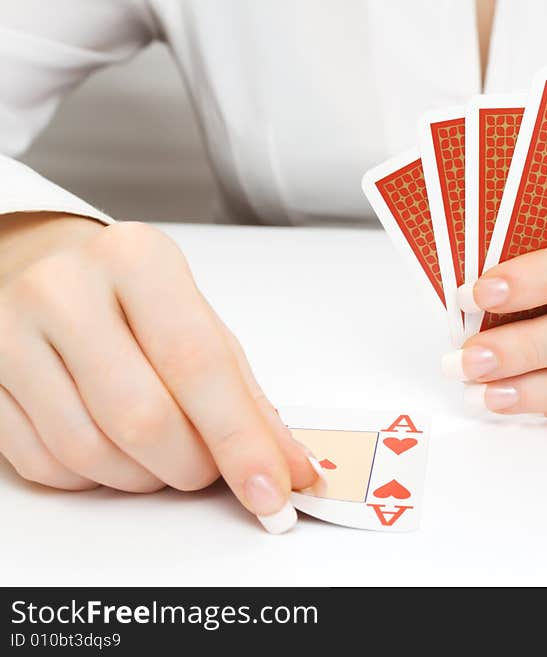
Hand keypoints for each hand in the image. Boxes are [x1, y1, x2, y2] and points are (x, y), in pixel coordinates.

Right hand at [0, 214, 316, 530]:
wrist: (42, 264)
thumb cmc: (133, 295)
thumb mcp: (199, 322)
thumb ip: (245, 395)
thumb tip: (289, 465)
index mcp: (137, 261)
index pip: (199, 365)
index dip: (241, 441)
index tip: (272, 490)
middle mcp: (66, 290)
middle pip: (143, 418)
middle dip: (192, 465)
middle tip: (210, 467)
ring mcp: (10, 335)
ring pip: (90, 452)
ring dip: (144, 477)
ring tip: (163, 454)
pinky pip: (45, 464)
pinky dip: (95, 478)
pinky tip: (112, 449)